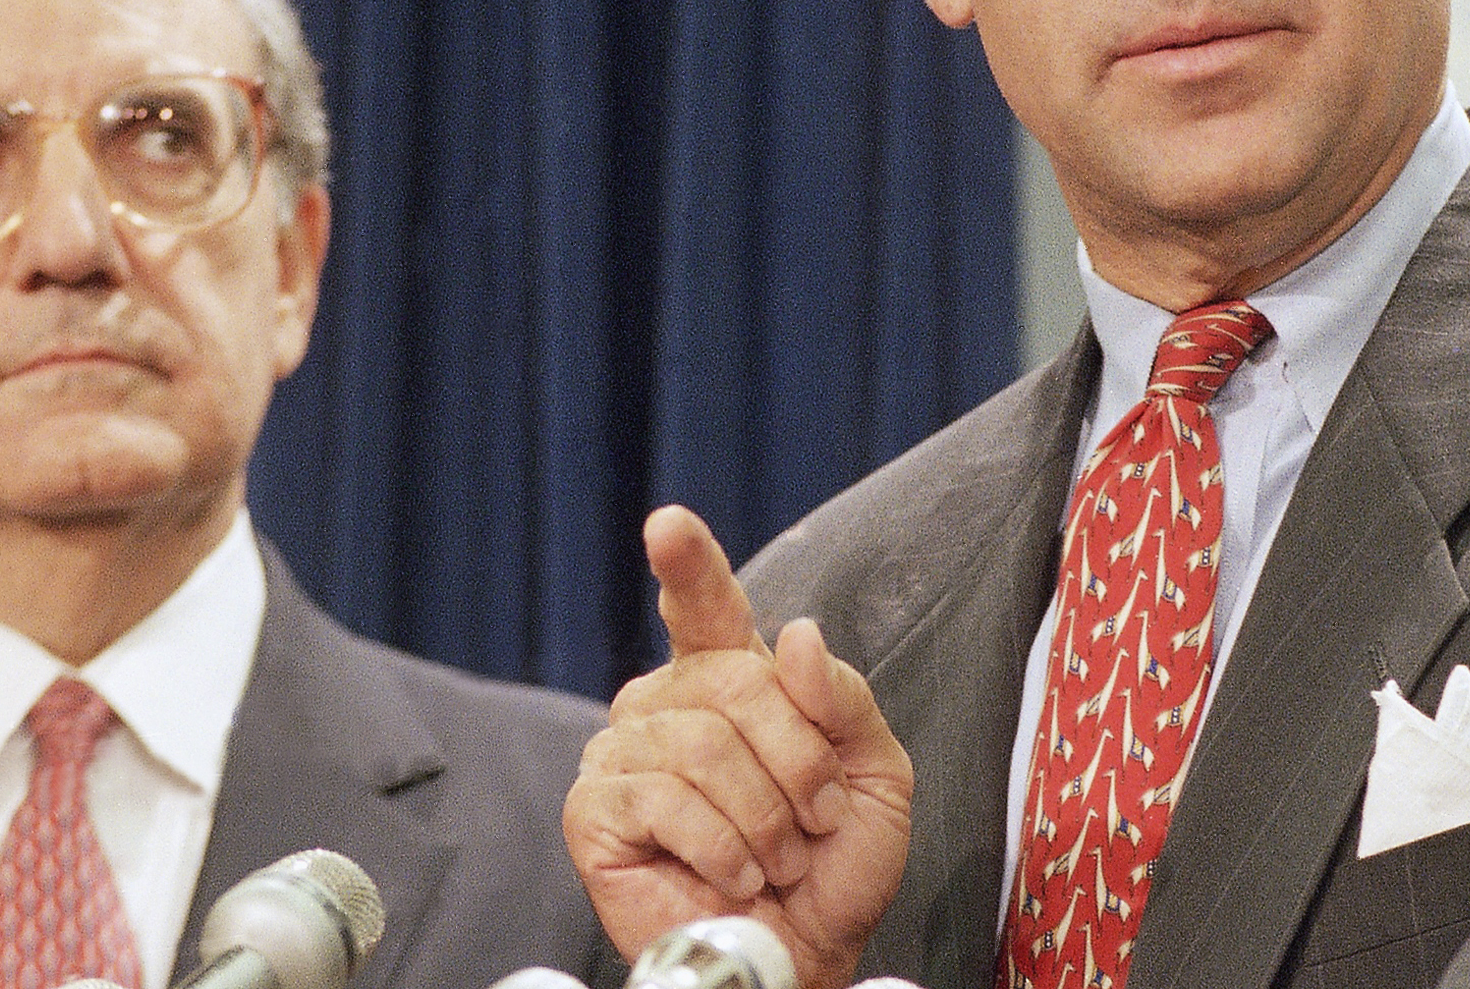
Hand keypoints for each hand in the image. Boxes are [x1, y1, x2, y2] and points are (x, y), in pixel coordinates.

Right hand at [564, 507, 913, 988]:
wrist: (809, 955)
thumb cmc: (833, 869)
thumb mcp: (874, 772)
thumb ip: (842, 699)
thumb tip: (793, 635)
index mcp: (729, 679)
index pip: (704, 605)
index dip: (688, 562)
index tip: (668, 523)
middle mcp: (668, 703)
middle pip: (735, 682)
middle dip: (798, 763)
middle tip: (813, 823)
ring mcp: (623, 754)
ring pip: (703, 744)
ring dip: (764, 819)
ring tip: (773, 861)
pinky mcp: (595, 812)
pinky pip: (665, 799)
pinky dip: (721, 848)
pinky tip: (732, 877)